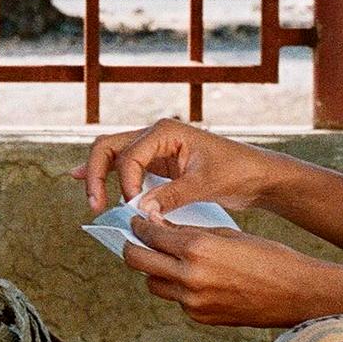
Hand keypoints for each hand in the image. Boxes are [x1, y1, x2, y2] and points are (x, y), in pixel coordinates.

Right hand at [78, 117, 290, 220]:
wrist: (256, 175)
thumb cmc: (236, 172)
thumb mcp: (205, 184)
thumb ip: (172, 196)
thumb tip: (140, 210)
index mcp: (166, 131)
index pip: (129, 156)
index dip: (126, 184)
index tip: (134, 208)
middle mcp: (155, 135)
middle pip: (109, 148)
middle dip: (97, 174)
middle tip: (95, 205)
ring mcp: (154, 149)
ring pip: (113, 157)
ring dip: (98, 176)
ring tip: (93, 202)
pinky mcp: (158, 165)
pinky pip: (125, 168)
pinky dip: (107, 175)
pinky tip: (85, 182)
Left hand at [121, 211, 342, 328]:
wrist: (297, 293)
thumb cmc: (269, 257)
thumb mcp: (228, 234)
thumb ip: (192, 233)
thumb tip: (162, 228)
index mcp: (197, 249)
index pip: (149, 235)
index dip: (139, 226)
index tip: (136, 221)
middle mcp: (189, 277)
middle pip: (138, 262)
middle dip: (133, 248)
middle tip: (135, 240)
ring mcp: (193, 302)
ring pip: (153, 284)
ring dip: (155, 271)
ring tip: (169, 261)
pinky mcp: (200, 318)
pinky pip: (177, 301)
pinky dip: (179, 289)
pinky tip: (196, 279)